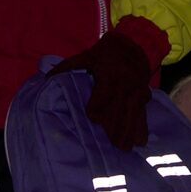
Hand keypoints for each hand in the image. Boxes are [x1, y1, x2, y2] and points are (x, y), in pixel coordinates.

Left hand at [50, 20, 163, 149]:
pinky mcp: (143, 95)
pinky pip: (142, 113)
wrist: (135, 43)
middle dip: (115, 128)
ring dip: (129, 132)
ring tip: (124, 148)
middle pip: (119, 109)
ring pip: (132, 114)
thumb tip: (46, 76)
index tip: (92, 118)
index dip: (97, 107)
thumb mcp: (87, 55)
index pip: (103, 95)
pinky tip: (141, 142)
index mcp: (109, 75)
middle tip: (112, 145)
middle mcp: (125, 84)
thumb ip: (68, 66)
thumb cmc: (107, 51)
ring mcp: (136, 91)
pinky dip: (142, 128)